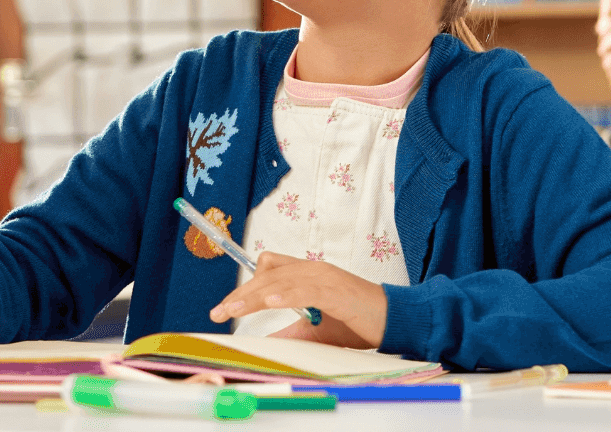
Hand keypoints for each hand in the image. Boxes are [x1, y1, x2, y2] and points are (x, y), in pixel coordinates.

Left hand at [207, 253, 386, 347]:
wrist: (392, 318)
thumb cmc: (357, 321)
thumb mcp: (316, 329)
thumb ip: (291, 330)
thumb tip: (265, 341)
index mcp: (307, 274)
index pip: (267, 271)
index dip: (244, 288)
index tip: (224, 307)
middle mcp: (312, 269)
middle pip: (266, 276)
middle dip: (240, 295)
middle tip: (219, 311)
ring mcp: (323, 276)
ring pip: (279, 282)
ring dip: (253, 297)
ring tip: (232, 310)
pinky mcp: (335, 289)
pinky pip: (305, 290)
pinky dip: (286, 295)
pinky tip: (269, 303)